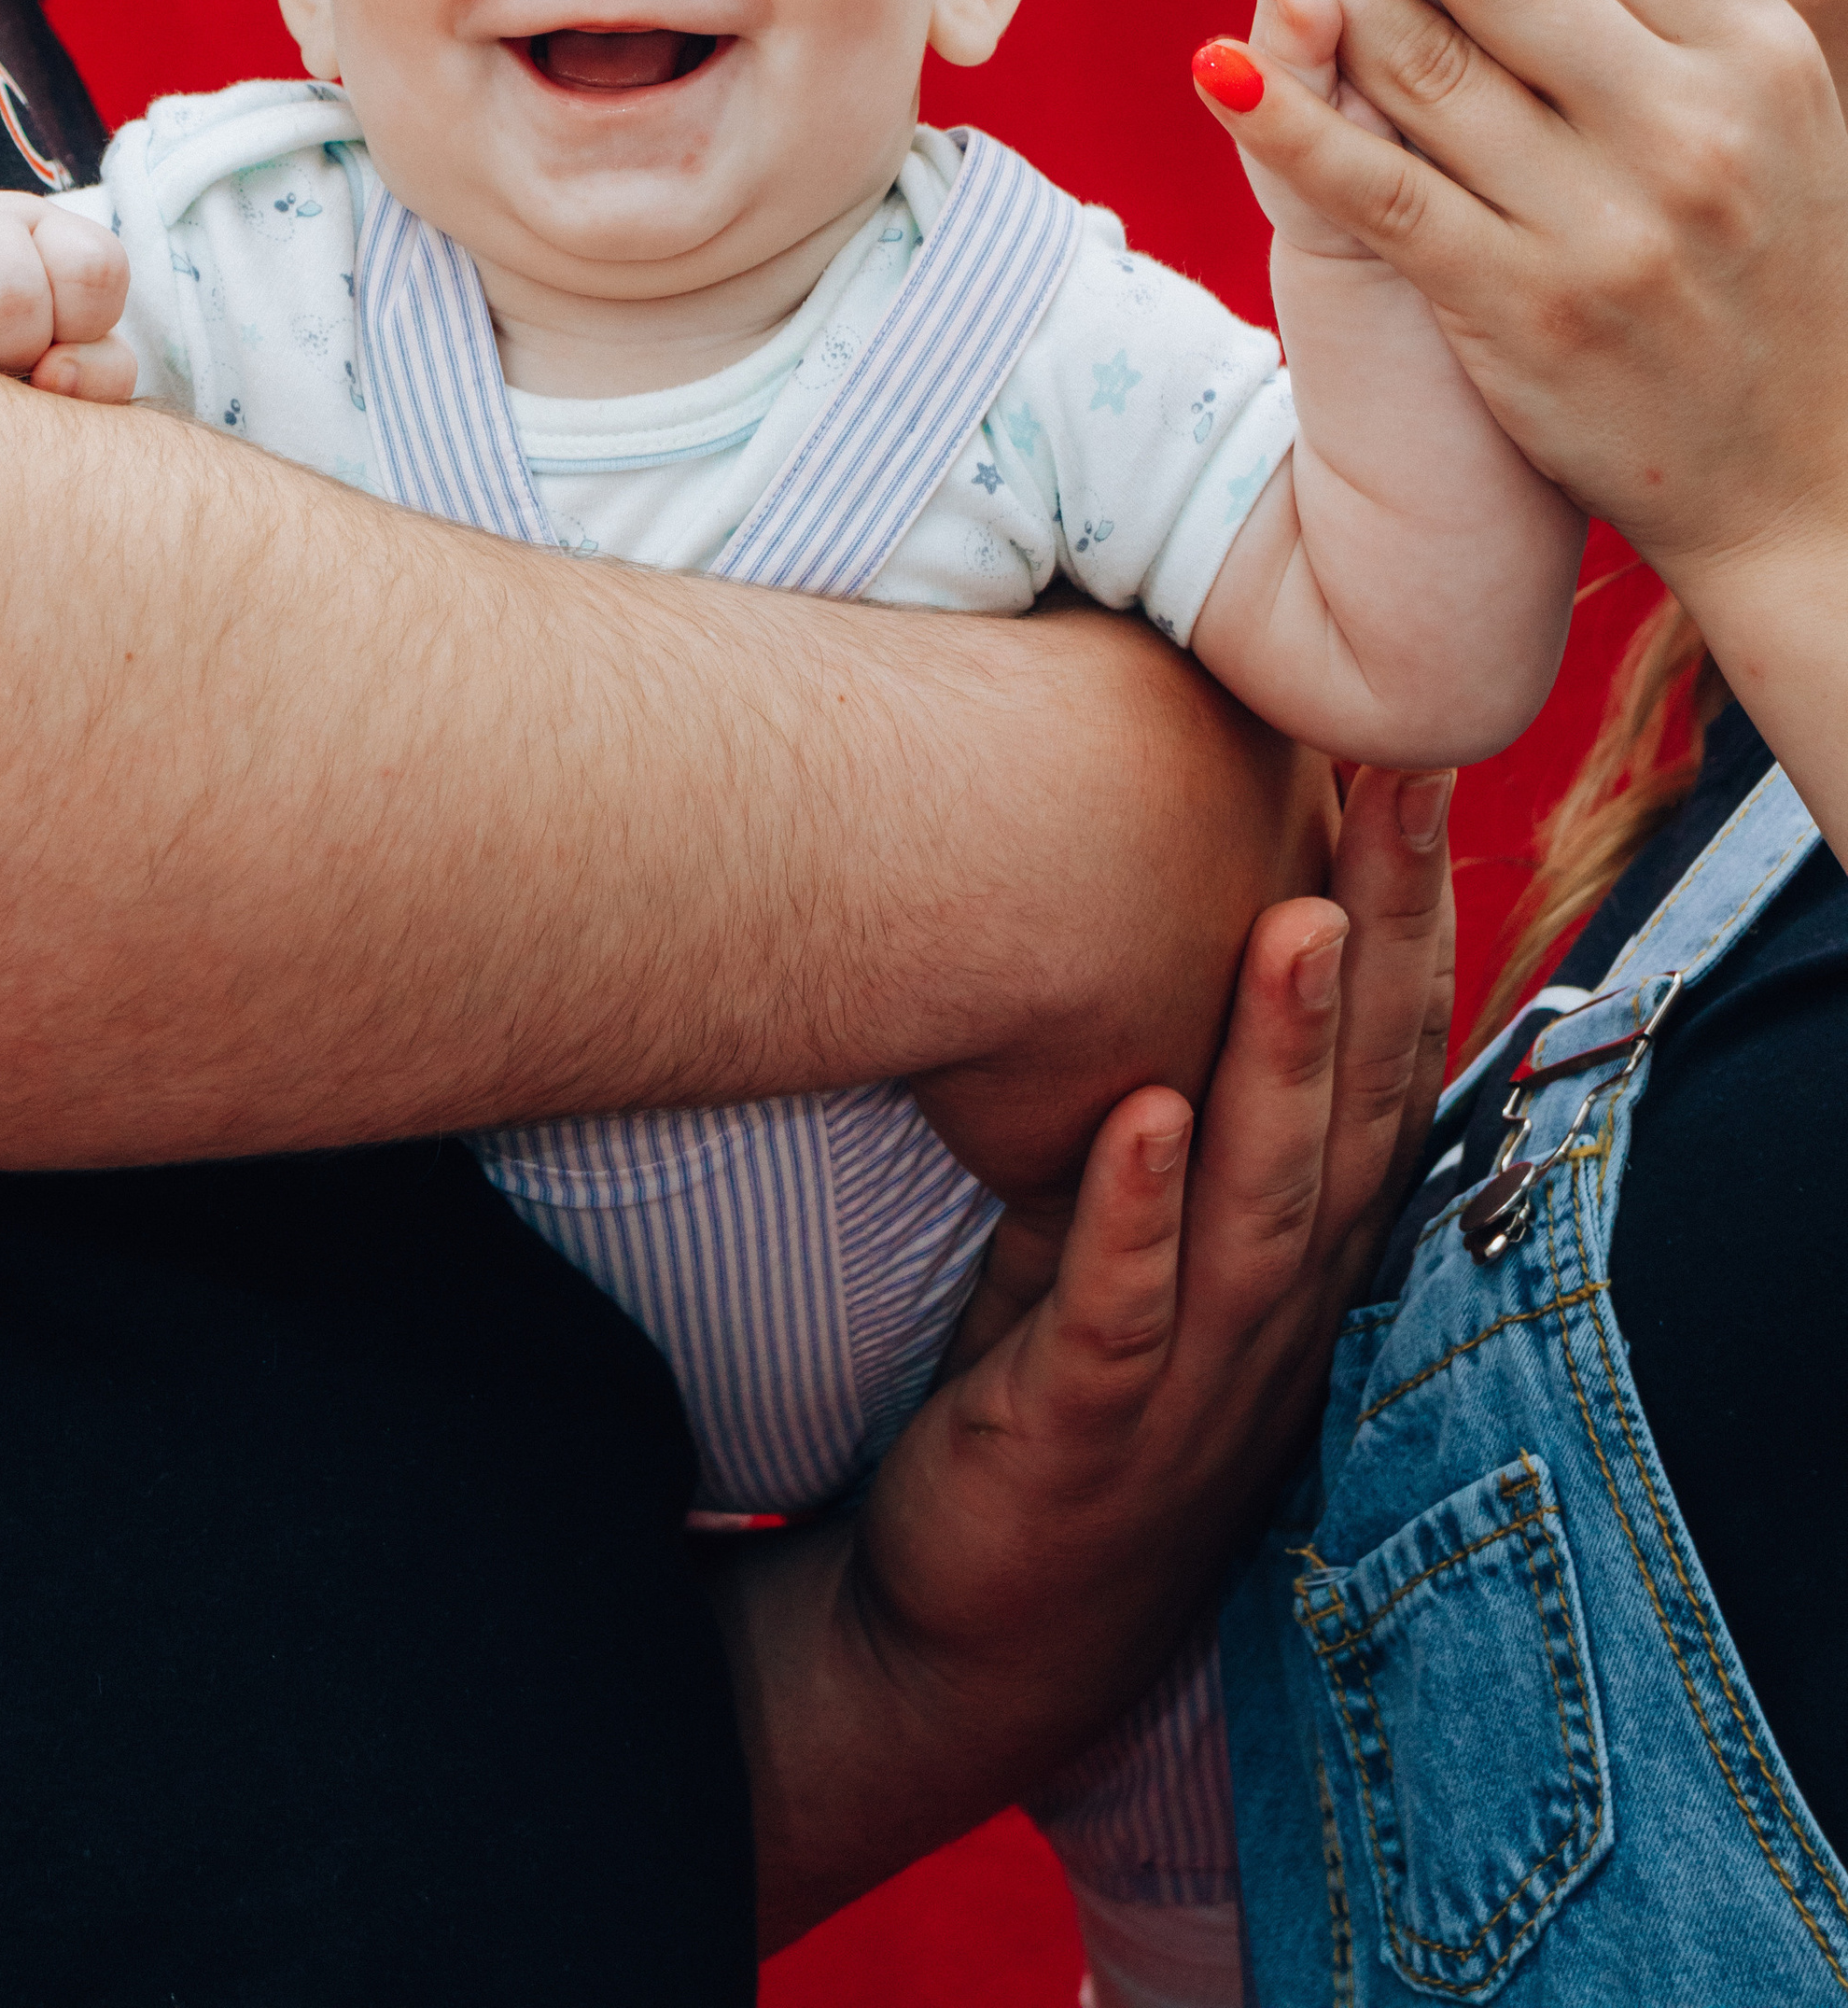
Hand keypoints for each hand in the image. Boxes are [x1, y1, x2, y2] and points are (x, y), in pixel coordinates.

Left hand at [726, 761, 1453, 1947]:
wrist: (982, 1630)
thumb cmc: (1069, 1389)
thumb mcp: (1147, 1231)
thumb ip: (1182, 1093)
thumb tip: (1187, 899)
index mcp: (1302, 1245)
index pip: (1383, 1059)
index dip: (1407, 917)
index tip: (1408, 760)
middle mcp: (1276, 1304)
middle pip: (1350, 1102)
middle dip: (1374, 938)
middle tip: (1387, 779)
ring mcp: (1191, 1376)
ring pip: (1260, 1202)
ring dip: (1280, 1058)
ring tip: (1292, 921)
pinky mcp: (1083, 1437)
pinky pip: (1117, 1315)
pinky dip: (1135, 1217)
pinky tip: (1141, 1119)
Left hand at [1186, 0, 1847, 601]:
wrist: (1816, 482)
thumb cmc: (1772, 269)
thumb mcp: (1765, 108)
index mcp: (1752, 43)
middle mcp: (1686, 121)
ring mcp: (1604, 223)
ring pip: (1420, 58)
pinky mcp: (1524, 317)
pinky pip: (1383, 196)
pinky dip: (1295, 124)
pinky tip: (1216, 57)